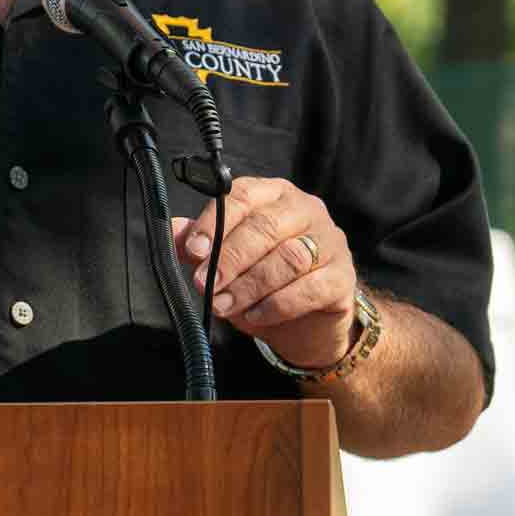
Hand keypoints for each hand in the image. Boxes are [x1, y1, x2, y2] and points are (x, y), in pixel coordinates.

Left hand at [171, 176, 357, 372]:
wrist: (308, 320)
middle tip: (204, 285)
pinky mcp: (344, 277)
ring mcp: (330, 242)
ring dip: (250, 285)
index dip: (215, 222)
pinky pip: (311, 288)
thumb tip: (171, 231)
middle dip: (230, 258)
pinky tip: (254, 316)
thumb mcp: (226, 261)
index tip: (193, 251)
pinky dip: (277, 305)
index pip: (243, 195)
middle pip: (267, 226)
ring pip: (289, 257)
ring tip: (223, 305)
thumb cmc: (263, 281)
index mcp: (274, 195)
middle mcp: (306, 210)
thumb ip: (201, 244)